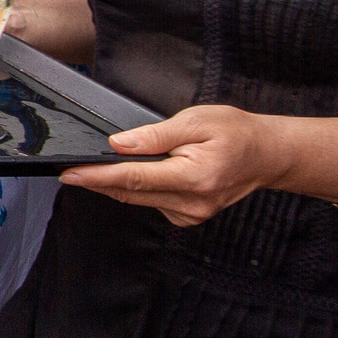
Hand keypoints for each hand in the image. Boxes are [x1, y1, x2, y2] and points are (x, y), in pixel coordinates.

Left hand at [59, 104, 292, 225]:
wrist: (266, 155)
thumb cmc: (236, 133)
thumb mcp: (196, 121)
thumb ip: (155, 135)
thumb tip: (119, 144)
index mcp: (194, 178)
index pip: (134, 179)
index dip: (97, 176)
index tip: (71, 174)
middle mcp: (191, 203)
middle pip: (131, 192)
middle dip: (99, 180)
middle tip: (74, 166)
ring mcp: (190, 214)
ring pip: (138, 199)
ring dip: (118, 183)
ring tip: (113, 162)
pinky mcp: (188, 216)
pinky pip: (152, 202)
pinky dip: (139, 187)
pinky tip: (147, 172)